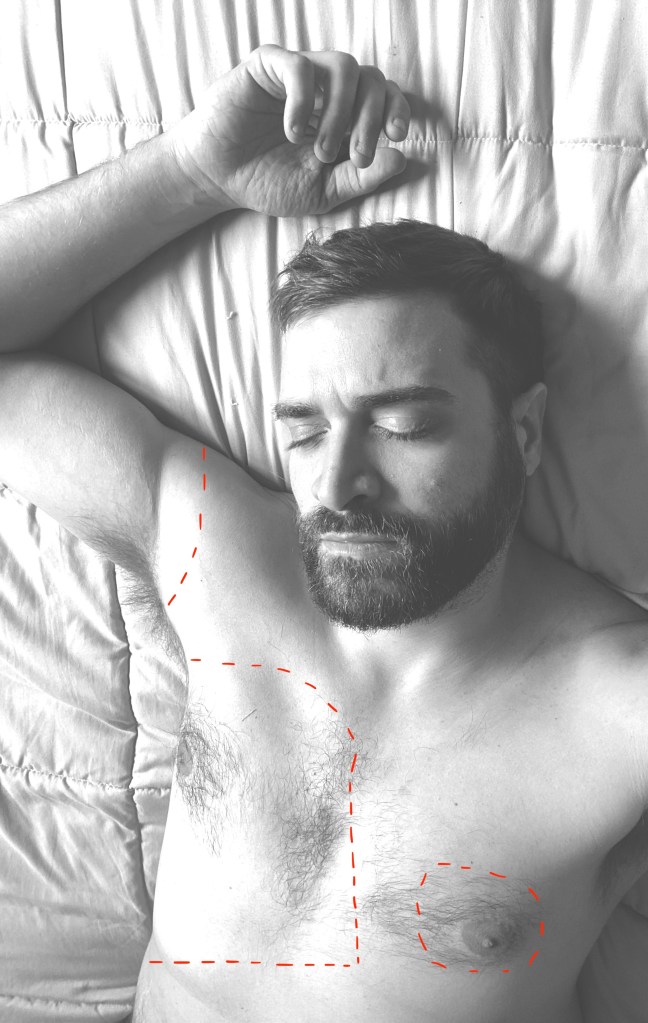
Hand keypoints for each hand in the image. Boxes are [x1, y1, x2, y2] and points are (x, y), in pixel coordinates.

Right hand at [167, 44, 410, 216]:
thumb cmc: (269, 181)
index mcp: (345, 115)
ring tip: (322, 151)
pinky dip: (304, 100)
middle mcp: (326, 90)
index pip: (385, 94)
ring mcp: (299, 75)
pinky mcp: (268, 66)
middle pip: (371, 79)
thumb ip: (361, 178)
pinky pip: (300, 66)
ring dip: (342, 112)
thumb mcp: (323, 191)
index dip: (397, 109)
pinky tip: (293, 132)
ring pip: (343, 66)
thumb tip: (403, 158)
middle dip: (372, 120)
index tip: (397, 136)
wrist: (219, 179)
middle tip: (357, 156)